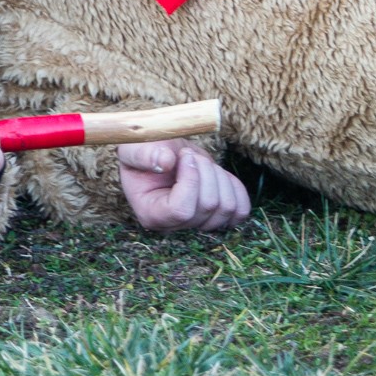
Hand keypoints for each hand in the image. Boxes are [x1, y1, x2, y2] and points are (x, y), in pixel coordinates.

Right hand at [119, 139, 249, 231]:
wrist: (163, 155)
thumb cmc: (145, 153)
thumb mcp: (135, 149)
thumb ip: (144, 154)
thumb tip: (165, 162)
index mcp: (151, 214)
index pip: (180, 210)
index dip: (190, 180)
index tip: (184, 156)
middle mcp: (176, 227)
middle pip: (208, 205)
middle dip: (204, 170)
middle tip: (189, 154)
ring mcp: (200, 225)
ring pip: (227, 207)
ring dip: (218, 175)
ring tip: (201, 162)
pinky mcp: (220, 218)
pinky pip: (241, 210)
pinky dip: (235, 187)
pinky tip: (217, 173)